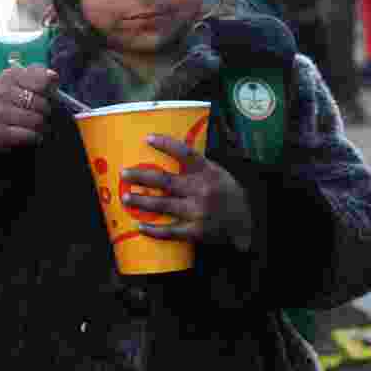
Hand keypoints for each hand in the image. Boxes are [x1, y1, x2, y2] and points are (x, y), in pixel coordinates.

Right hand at [0, 64, 57, 151]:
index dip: (51, 91)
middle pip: (43, 103)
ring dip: (41, 126)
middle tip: (41, 115)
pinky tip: (29, 134)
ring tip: (35, 126)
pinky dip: (35, 137)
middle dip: (46, 112)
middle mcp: (2, 91)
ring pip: (38, 120)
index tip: (48, 96)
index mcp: (10, 76)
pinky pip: (30, 135)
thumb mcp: (17, 84)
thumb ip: (37, 78)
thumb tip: (54, 78)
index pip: (44, 80)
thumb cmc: (5, 104)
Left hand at [121, 135, 255, 249]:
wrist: (246, 223)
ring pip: (162, 205)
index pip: (185, 153)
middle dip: (141, 176)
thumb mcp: (217, 173)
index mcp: (207, 172)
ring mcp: (198, 212)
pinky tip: (139, 226)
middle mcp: (201, 190)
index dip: (166, 144)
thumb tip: (169, 153)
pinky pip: (169, 231)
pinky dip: (153, 229)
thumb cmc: (227, 194)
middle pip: (165, 181)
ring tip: (126, 197)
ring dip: (141, 201)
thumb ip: (196, 167)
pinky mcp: (195, 231)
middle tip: (124, 173)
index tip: (148, 138)